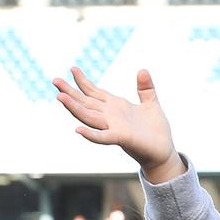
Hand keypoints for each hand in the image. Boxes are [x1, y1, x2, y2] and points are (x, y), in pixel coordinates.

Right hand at [54, 67, 184, 182]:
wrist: (164, 151)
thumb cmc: (156, 130)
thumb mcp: (151, 104)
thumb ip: (145, 88)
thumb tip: (142, 69)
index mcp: (116, 106)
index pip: (95, 92)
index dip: (83, 81)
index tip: (72, 68)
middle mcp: (110, 116)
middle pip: (86, 102)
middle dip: (70, 92)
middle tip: (55, 80)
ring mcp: (114, 127)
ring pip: (89, 116)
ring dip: (74, 108)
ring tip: (59, 97)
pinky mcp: (121, 138)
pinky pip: (103, 137)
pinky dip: (91, 134)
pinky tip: (78, 130)